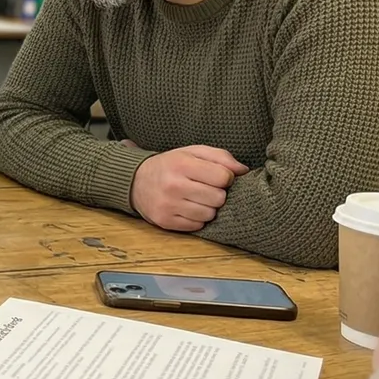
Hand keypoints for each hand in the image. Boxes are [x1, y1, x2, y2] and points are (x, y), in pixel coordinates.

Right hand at [127, 143, 248, 232]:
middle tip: (205, 189)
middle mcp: (173, 185)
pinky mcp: (165, 221)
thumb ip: (220, 157)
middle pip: (218, 198)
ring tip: (196, 199)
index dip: (225, 177)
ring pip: (209, 214)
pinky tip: (187, 208)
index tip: (216, 176)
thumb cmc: (171, 165)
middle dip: (216, 194)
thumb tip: (243, 171)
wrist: (135, 181)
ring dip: (207, 208)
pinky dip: (196, 219)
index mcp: (182, 164)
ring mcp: (168, 205)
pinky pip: (197, 226)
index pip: (223, 177)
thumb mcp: (192, 152)